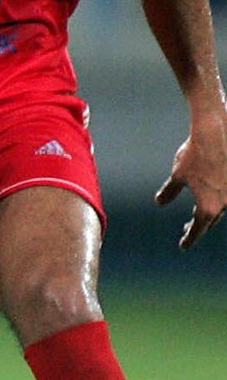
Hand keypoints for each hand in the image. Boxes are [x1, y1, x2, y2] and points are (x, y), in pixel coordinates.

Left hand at [155, 109, 226, 249]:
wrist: (216, 133)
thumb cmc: (194, 155)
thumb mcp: (177, 175)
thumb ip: (169, 191)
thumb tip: (159, 202)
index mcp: (208, 206)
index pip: (198, 229)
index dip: (190, 238)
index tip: (183, 246)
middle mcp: (224, 203)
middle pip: (209, 221)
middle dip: (197, 226)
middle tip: (186, 230)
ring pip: (220, 209)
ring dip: (208, 213)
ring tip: (196, 214)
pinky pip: (225, 196)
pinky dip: (216, 199)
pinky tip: (210, 195)